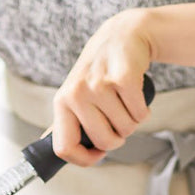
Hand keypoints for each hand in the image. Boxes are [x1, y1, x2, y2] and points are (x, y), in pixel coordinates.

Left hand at [52, 9, 153, 165]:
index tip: (98, 153)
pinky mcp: (123, 78)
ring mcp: (99, 85)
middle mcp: (76, 94)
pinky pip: (141, 114)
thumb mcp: (74, 94)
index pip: (64, 148)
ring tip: (125, 101)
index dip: (84, 158)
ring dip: (132, 121)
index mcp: (62, 102)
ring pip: (126, 129)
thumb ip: (65, 122)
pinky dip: (144, 110)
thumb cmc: (98, 72)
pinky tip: (136, 96)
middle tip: (118, 119)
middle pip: (104, 142)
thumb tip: (50, 150)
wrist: (122, 36)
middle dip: (118, 137)